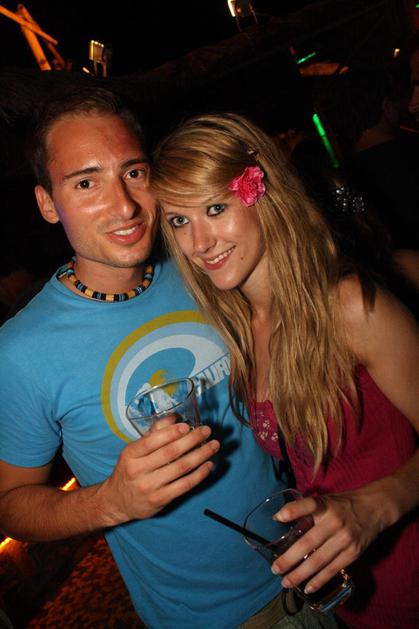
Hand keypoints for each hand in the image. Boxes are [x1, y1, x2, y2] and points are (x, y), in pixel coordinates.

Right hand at [99, 422, 219, 524]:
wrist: (117, 502)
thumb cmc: (129, 470)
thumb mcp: (134, 450)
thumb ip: (154, 433)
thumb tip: (174, 417)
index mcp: (130, 454)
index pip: (152, 441)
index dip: (171, 432)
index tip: (187, 426)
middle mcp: (138, 470)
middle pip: (170, 453)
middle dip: (192, 440)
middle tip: (207, 431)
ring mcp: (149, 486)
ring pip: (180, 468)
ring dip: (201, 455)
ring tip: (214, 445)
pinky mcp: (160, 500)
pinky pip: (184, 485)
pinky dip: (199, 475)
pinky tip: (208, 465)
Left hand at [271, 487, 388, 592]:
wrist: (374, 508)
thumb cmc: (342, 505)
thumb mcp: (325, 500)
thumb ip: (304, 508)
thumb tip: (278, 518)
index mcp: (326, 505)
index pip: (309, 504)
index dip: (293, 510)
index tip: (278, 518)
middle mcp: (334, 521)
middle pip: (309, 541)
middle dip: (289, 558)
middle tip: (275, 569)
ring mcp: (345, 539)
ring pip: (319, 560)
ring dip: (301, 574)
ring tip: (286, 582)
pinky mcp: (353, 553)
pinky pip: (333, 569)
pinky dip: (320, 580)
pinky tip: (307, 587)